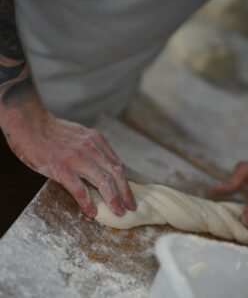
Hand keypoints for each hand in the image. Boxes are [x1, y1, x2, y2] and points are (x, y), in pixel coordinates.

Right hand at [3, 101, 135, 217]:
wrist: (30, 123)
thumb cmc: (54, 131)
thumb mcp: (81, 135)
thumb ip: (94, 149)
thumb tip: (104, 167)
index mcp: (97, 140)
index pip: (118, 164)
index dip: (126, 182)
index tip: (129, 194)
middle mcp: (91, 148)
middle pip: (116, 174)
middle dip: (126, 193)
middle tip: (131, 207)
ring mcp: (77, 158)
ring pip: (103, 181)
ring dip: (113, 199)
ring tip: (118, 212)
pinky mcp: (61, 167)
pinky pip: (79, 188)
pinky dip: (87, 202)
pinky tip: (92, 212)